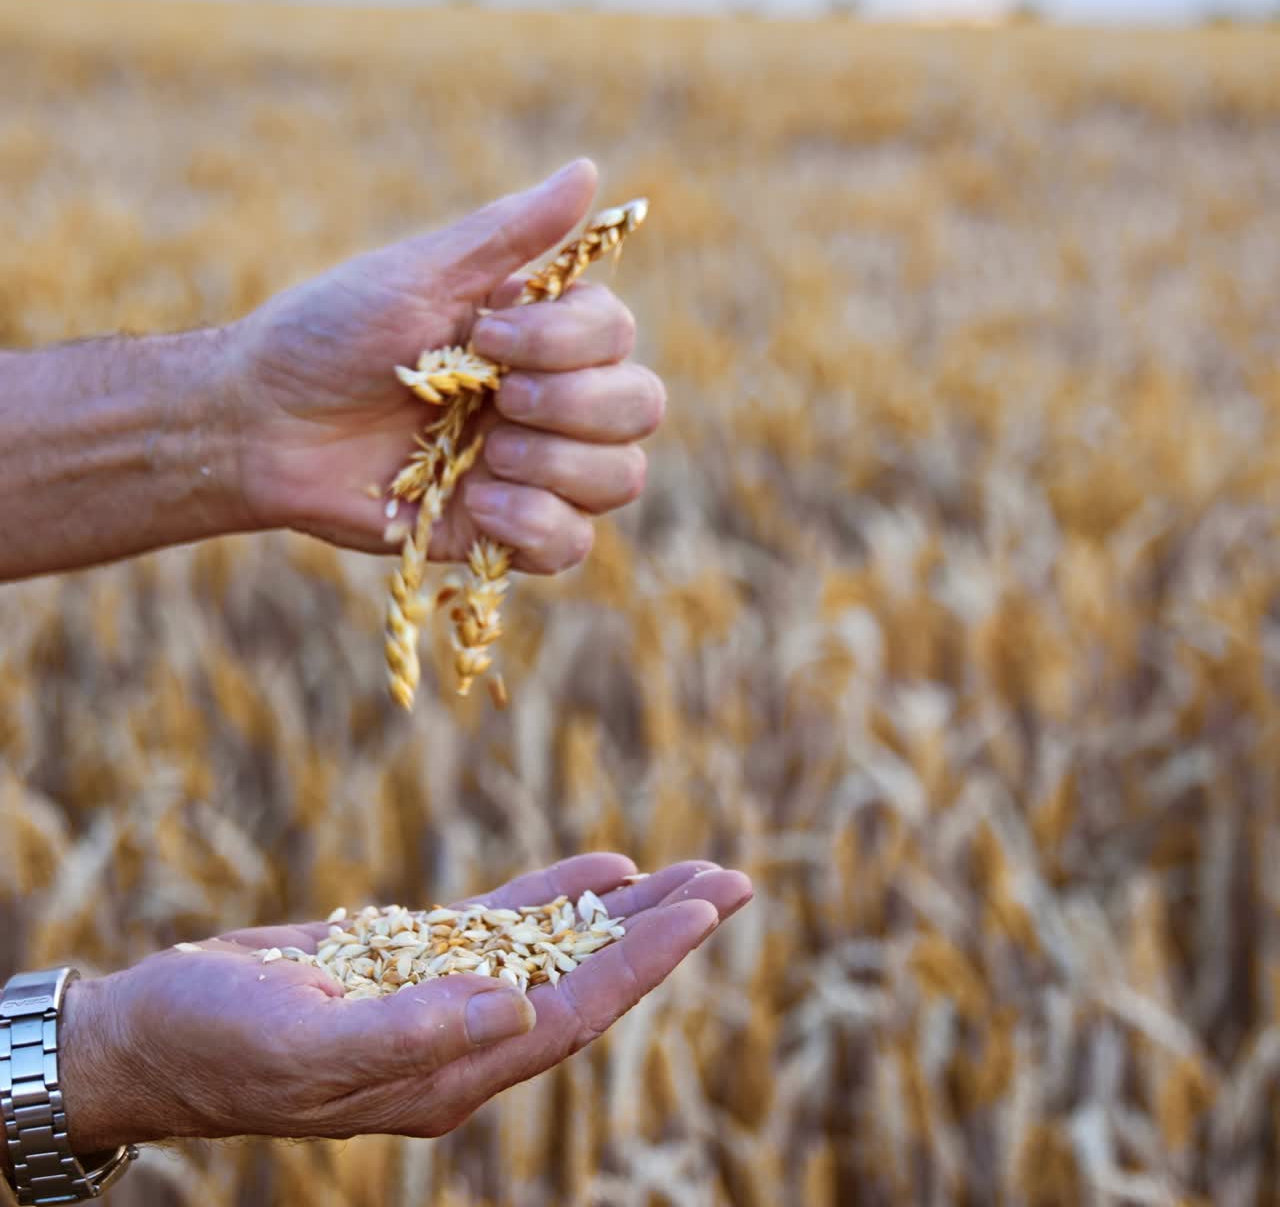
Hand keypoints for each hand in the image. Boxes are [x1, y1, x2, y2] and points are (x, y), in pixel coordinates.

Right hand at [57, 855, 750, 1148]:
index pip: (575, 1013)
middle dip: (663, 932)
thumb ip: (412, 1033)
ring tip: (690, 871)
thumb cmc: (215, 1042)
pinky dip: (559, 897)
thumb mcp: (304, 1044)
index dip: (645, 961)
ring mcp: (447, 1001)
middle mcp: (465, 1042)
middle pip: (589, 981)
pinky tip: (605, 868)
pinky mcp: (419, 964)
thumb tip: (517, 1005)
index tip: (707, 910)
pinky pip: (509, 927)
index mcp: (449, 1074)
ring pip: (560, 950)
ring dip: (626, 911)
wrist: (155, 1031)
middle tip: (735, 880)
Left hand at [225, 159, 663, 572]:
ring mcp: (533, 469)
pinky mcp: (505, 531)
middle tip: (498, 399)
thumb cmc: (330, 334)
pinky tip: (479, 504)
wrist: (260, 424)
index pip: (618, 337)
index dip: (568, 343)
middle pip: (640, 407)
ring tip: (484, 455)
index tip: (487, 334)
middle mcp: (551, 401)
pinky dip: (537, 525)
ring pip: (621, 477)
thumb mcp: (419, 275)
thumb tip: (588, 172)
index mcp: (539, 336)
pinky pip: (572, 544)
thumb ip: (509, 234)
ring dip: (559, 464)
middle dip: (574, 404)